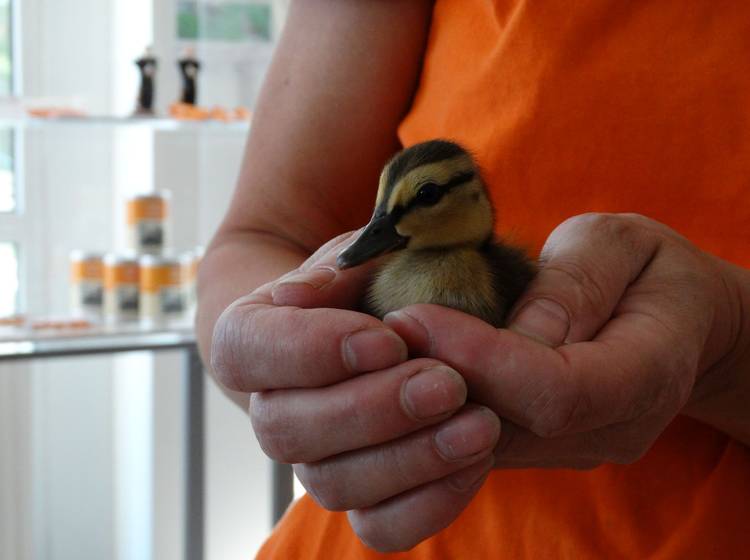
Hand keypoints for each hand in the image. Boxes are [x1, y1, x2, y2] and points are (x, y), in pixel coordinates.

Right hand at [210, 231, 501, 551]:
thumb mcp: (366, 252)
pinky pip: (381, 527)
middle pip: (287, 429)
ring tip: (480, 423)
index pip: (248, 348)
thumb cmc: (374, 280)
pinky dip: (431, 503)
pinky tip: (475, 460)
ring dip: (411, 458)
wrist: (389, 323)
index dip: (310, 350)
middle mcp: (274, 408)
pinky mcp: (364, 498)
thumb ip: (343, 265)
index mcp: (255, 337)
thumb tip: (299, 294)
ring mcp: (316, 461)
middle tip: (445, 384)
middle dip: (371, 409)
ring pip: (334, 485)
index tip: (389, 339)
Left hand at [385, 213, 743, 467]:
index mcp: (647, 374)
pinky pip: (472, 448)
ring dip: (417, 404)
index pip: (553, 391)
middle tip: (370, 334)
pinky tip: (397, 372)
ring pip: (476, 451)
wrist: (675, 322)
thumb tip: (515, 332)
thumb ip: (574, 284)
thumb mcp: (621, 245)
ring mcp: (570, 449)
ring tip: (373, 350)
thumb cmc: (648, 271)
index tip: (410, 314)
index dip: (476, 357)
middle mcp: (607, 431)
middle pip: (502, 431)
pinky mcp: (538, 450)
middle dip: (428, 383)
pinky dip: (429, 414)